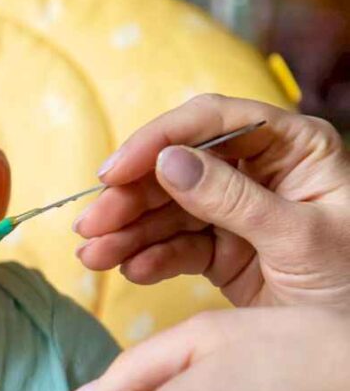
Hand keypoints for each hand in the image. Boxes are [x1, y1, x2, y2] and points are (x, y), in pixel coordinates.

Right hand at [74, 94, 349, 306]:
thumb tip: (167, 162)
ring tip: (94, 256)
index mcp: (294, 147)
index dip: (157, 140)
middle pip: (178, 168)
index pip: (213, 122)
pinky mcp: (221, 250)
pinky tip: (130, 269)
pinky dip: (149, 258)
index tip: (114, 171)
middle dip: (130, 197)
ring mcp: (237, 211)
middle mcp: (260, 171)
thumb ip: (232, 199)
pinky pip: (176, 247)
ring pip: (167, 210)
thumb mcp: (299, 237)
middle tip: (92, 224)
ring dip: (127, 232)